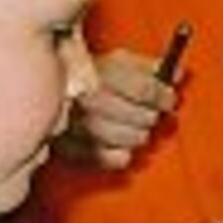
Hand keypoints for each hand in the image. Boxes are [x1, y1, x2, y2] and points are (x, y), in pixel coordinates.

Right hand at [59, 46, 176, 168]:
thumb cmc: (87, 76)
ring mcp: (79, 128)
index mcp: (99, 75)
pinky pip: (116, 160)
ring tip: (133, 126)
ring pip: (133, 140)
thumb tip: (178, 74)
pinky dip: (122, 153)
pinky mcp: (73, 151)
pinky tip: (116, 142)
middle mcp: (88, 102)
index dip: (163, 96)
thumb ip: (149, 67)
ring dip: (139, 134)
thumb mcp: (117, 62)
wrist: (44, 92)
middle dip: (152, 116)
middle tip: (151, 113)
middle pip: (142, 117)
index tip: (169, 99)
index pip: (144, 90)